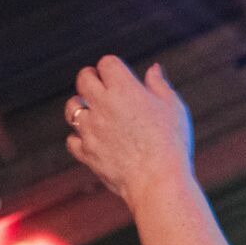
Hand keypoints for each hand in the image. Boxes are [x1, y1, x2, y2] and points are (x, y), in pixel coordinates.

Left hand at [64, 57, 192, 206]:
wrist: (158, 181)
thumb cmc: (171, 143)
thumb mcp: (172, 108)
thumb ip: (159, 85)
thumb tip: (153, 69)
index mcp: (124, 88)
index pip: (106, 63)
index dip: (112, 67)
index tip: (119, 76)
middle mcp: (102, 105)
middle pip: (83, 79)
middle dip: (91, 79)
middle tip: (100, 87)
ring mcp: (91, 129)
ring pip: (72, 109)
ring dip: (80, 107)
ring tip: (92, 113)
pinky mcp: (86, 153)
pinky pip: (72, 140)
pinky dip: (79, 139)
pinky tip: (92, 140)